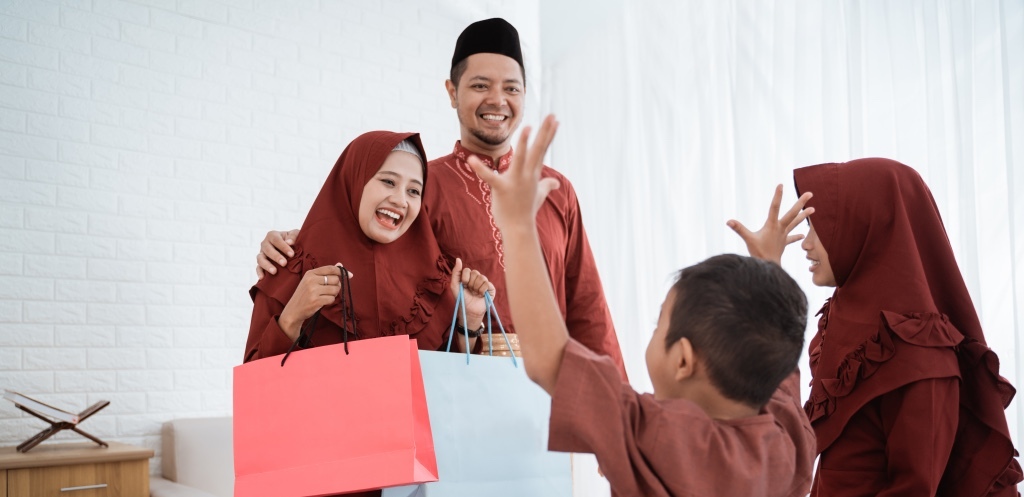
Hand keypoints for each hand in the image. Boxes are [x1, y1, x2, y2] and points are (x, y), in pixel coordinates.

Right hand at [256, 229, 299, 278]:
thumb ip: (293, 236)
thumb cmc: (293, 240)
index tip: (292, 254)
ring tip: (274, 271)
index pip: (276, 240)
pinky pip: (258, 267)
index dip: (283, 247)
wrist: (291, 248)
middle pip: (267, 249)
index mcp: (273, 235)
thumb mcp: (296, 235)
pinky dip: (259, 272)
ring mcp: (262, 254)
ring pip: (260, 259)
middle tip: (284, 263)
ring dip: (267, 265)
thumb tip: (289, 242)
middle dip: (276, 257)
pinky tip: (262, 277)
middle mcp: (265, 243)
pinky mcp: (261, 263)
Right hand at [278, 264, 345, 340]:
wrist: (293, 310)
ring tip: (324, 296)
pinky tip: (322, 302)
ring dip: (333, 294)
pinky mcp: (316, 301)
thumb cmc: (305, 295)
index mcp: (310, 273)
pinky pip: (332, 299)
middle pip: (335, 279)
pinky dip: (329, 301)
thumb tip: (340, 264)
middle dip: (336, 286)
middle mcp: (311, 280)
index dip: (341, 271)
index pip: (330, 269)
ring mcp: (313, 291)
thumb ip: (326, 273)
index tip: (349, 275)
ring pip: (335, 289)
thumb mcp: (312, 281)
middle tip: (329, 290)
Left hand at [449, 258, 494, 330]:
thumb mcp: (454, 285)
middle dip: (470, 283)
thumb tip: (458, 259)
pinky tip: (481, 295)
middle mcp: (477, 278)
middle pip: (475, 273)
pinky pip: (487, 284)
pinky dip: (482, 290)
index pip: (467, 270)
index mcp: (468, 276)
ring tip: (475, 293)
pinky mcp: (491, 288)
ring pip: (482, 278)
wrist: (469, 310)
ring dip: (476, 287)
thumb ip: (456, 272)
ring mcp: (484, 283)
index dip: (465, 278)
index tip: (463, 285)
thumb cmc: (462, 298)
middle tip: (470, 290)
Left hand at [466, 115, 560, 232]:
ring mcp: (516, 182)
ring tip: (527, 127)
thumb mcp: (539, 195)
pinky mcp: (501, 189)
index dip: (549, 134)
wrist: (519, 229)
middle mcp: (528, 175)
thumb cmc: (526, 210)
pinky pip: (490, 177)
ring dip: (524, 143)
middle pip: (538, 150)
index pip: (542, 150)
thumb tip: (556, 182)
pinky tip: (471, 160)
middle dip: (544, 132)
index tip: (555, 120)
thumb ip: (547, 185)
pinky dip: (480, 170)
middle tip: (552, 116)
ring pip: (521, 159)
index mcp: (533, 173)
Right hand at [727, 185, 813, 263]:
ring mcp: (783, 235)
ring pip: (795, 223)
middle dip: (801, 203)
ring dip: (804, 216)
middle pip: (792, 213)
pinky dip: (796, 236)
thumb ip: (739, 229)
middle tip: (810, 193)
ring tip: (813, 209)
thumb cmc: (759, 253)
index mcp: (772, 225)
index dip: (777, 196)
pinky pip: (791, 238)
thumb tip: (728, 221)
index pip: (774, 207)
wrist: (769, 267)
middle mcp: (780, 228)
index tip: (781, 185)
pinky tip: (802, 235)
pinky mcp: (783, 243)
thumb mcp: (748, 239)